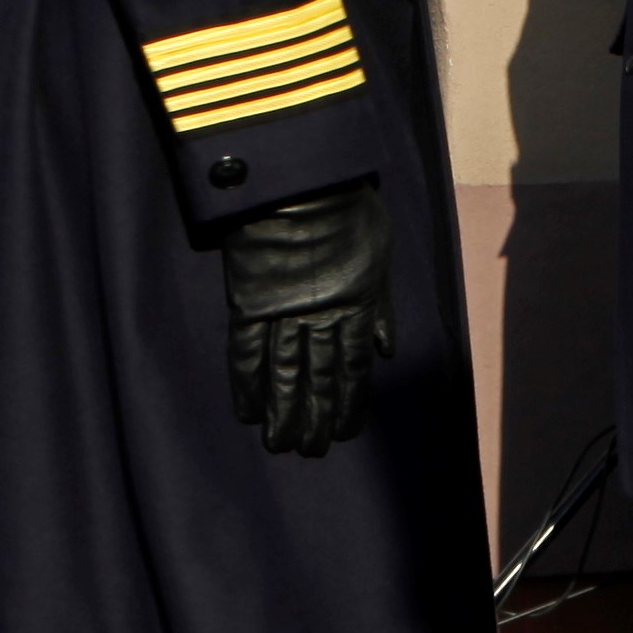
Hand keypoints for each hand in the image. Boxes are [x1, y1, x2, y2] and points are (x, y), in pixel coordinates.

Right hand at [222, 179, 393, 457]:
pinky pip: (247, 350)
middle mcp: (320, 317)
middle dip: (316, 416)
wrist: (303, 181)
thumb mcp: (380, 252)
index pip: (353, 367)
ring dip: (283, 410)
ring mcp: (283, 312)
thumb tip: (386, 350)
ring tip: (281, 444)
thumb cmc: (348, 205)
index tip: (346, 432)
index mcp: (355, 305)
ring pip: (285, 373)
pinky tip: (246, 410)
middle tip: (311, 451)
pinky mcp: (250, 301)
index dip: (350, 403)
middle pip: (319, 378)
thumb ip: (379, 303)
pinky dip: (246, 382)